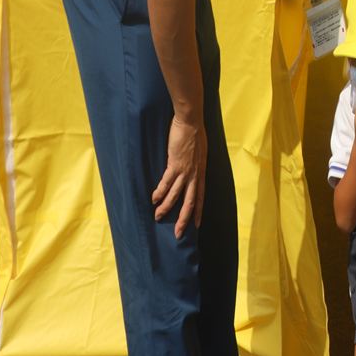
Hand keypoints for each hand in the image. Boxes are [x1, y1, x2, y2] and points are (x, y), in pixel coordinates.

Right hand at [151, 116, 207, 237]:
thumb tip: (191, 170)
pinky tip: (154, 200)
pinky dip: (160, 192)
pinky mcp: (175, 164)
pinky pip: (167, 182)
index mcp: (201, 172)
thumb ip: (195, 164)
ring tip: (158, 217)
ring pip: (176, 195)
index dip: (198, 211)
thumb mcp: (200, 153)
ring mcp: (186, 170)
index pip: (201, 196)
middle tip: (179, 234)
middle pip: (190, 202)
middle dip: (184, 219)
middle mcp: (195, 175)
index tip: (197, 225)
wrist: (191, 122)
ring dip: (166, 207)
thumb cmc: (195, 134)